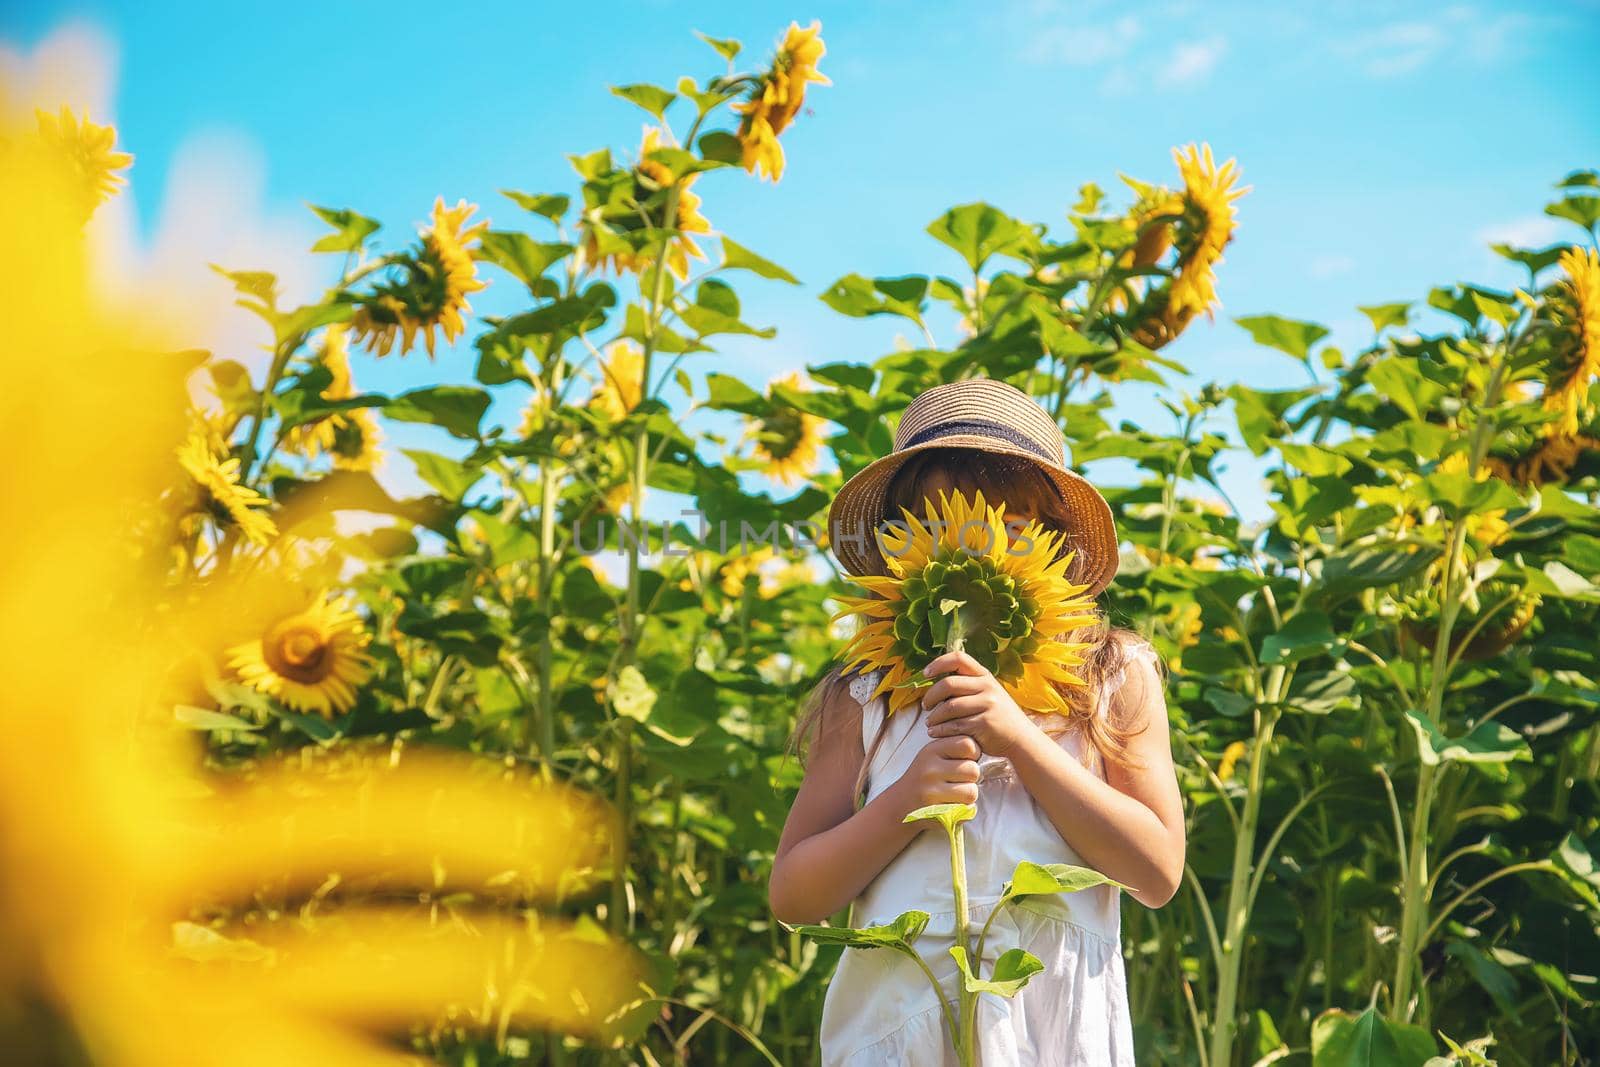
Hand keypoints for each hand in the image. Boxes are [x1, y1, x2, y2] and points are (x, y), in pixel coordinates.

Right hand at [890, 734, 980, 814]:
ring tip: (956, 792)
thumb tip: (982, 747)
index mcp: (931, 750)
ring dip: (968, 794)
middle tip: (959, 779)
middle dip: (971, 777)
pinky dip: (964, 809)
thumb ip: (955, 747)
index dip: (973, 753)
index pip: (968, 744)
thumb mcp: (933, 754)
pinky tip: (951, 804)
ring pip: (971, 792)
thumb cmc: (925, 776)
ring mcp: (931, 792)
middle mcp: (929, 769)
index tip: (964, 760)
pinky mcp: (935, 812)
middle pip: (973, 770)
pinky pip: (965, 810)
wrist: (900, 803)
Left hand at [921, 650, 1036, 757]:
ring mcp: (987, 705)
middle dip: (931, 696)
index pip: (959, 658)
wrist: (1020, 738)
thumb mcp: (988, 693)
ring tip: (929, 723)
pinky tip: (935, 732)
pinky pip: (954, 725)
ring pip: (949, 707)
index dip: (938, 663)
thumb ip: (967, 685)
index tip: (926, 674)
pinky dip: (940, 730)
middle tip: (925, 705)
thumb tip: (935, 679)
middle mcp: (987, 687)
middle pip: (948, 684)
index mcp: (985, 676)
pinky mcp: (985, 724)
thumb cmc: (997, 716)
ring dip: (934, 717)